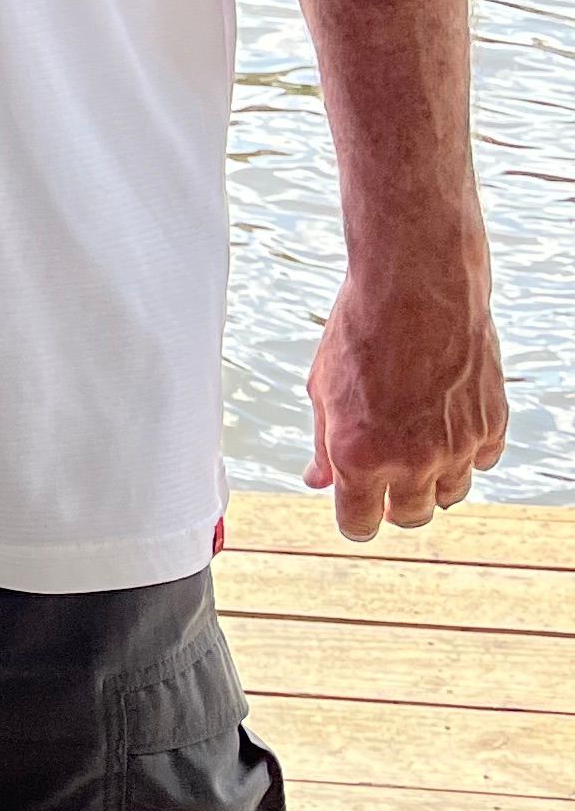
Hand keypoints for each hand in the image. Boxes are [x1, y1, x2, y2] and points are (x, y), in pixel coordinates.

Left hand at [306, 237, 507, 533]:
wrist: (416, 284)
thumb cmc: (364, 328)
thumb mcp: (323, 389)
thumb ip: (323, 444)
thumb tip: (319, 479)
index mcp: (360, 456)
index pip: (359, 525)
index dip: (355, 519)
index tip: (356, 509)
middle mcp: (412, 459)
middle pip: (410, 517)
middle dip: (393, 503)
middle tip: (386, 476)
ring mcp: (457, 444)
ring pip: (450, 495)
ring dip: (432, 481)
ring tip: (416, 445)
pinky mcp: (492, 423)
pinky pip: (483, 461)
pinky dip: (467, 452)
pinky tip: (447, 424)